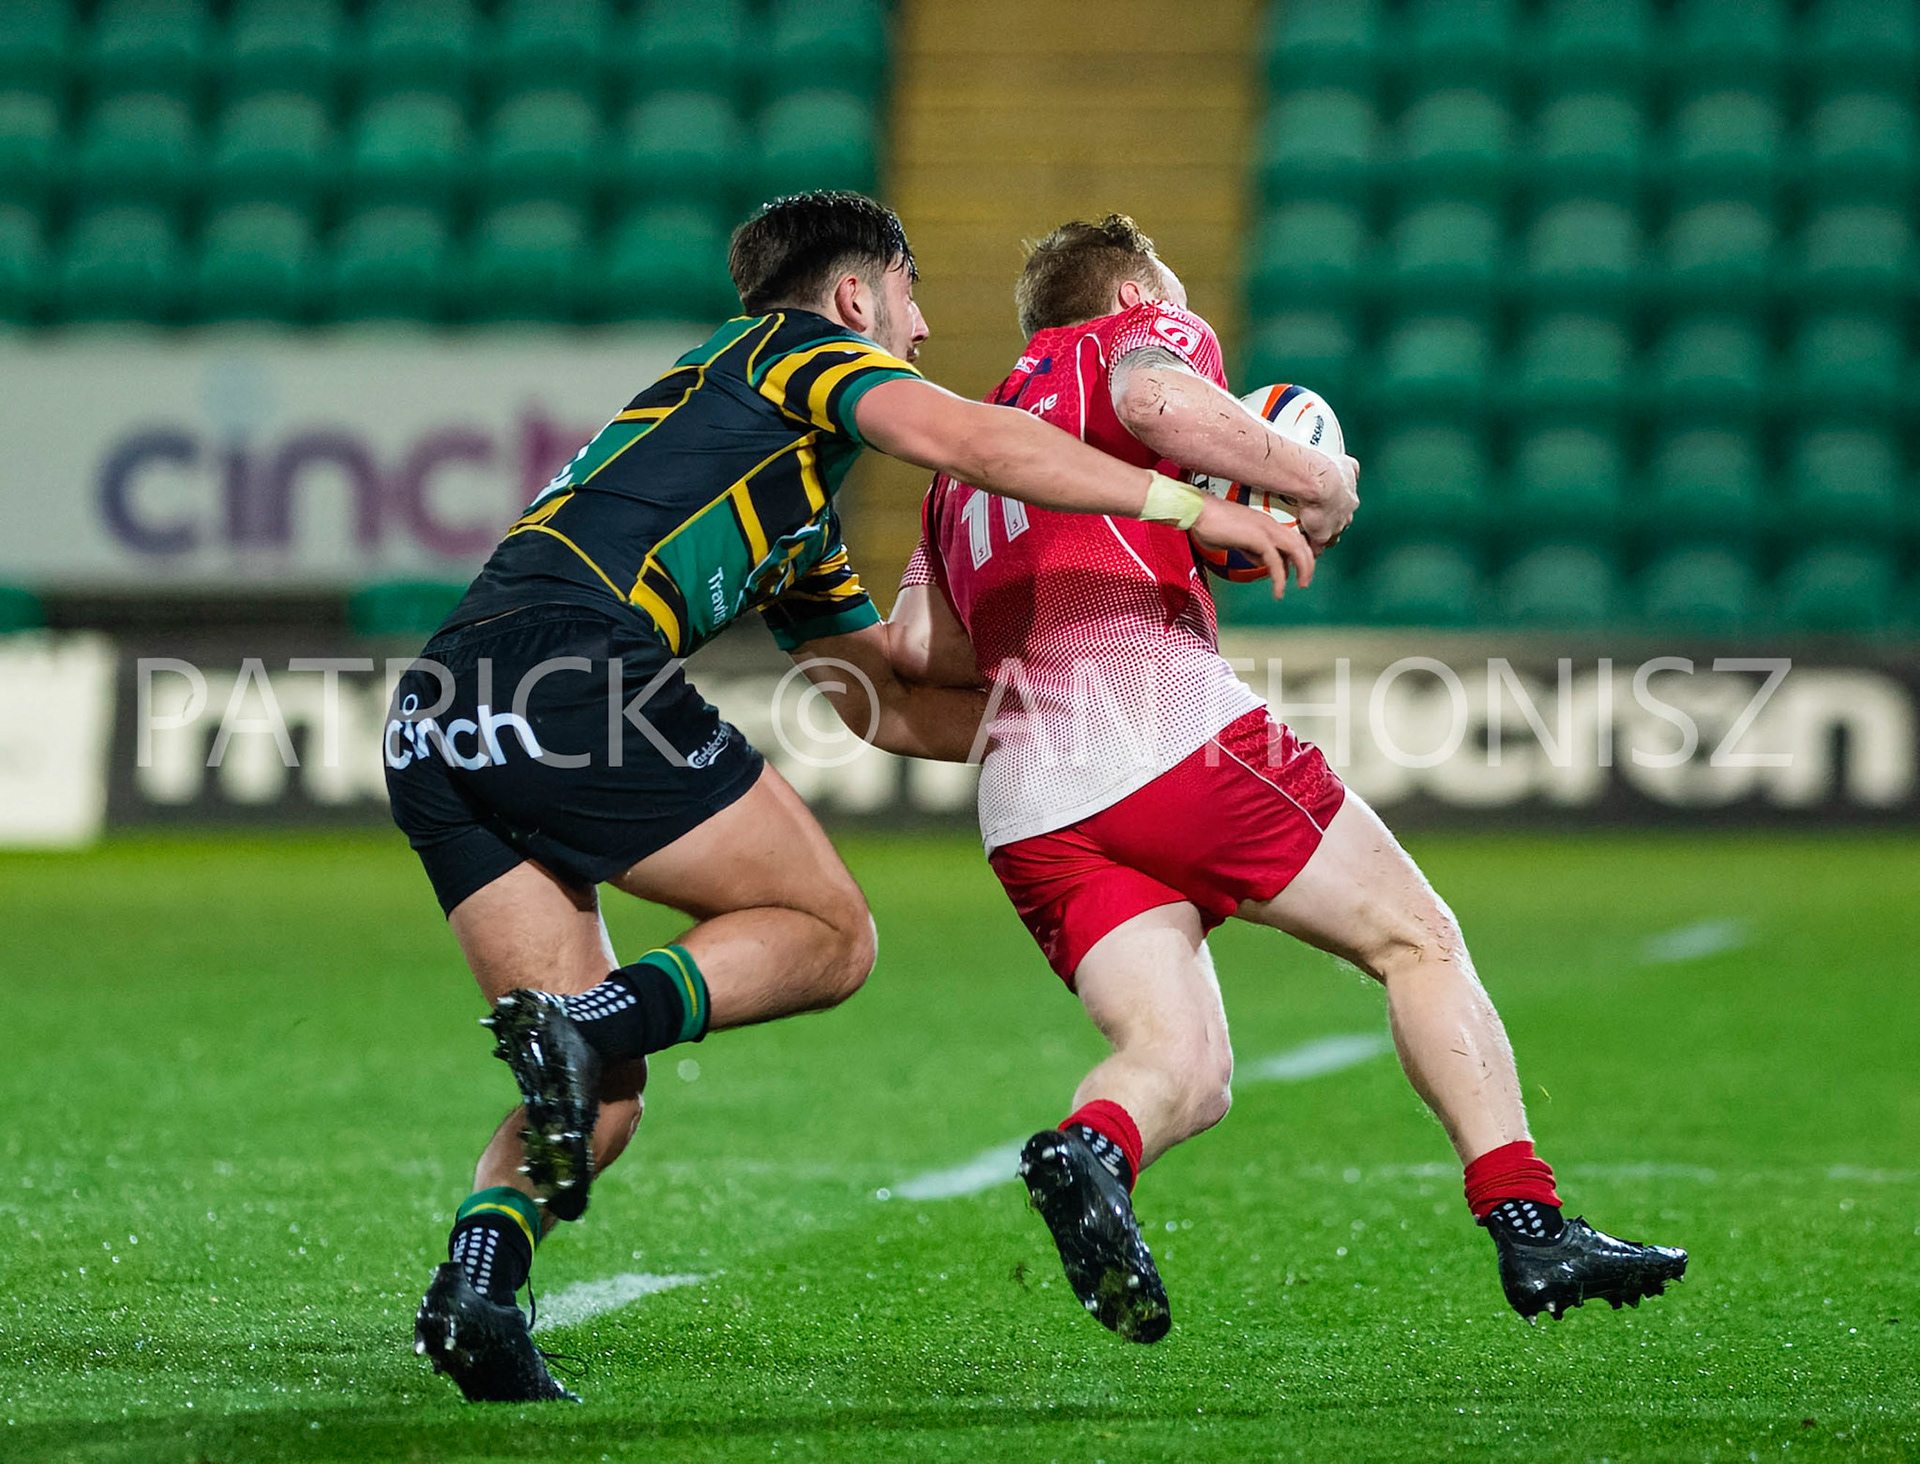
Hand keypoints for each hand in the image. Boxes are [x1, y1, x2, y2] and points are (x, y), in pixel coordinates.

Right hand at [1191, 496, 1315, 597]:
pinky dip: (1280, 578)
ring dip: (1302, 569)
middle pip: (1300, 543)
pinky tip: (1278, 591)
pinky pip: (1276, 562)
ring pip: (1296, 550)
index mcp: (1264, 522)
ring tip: (1300, 586)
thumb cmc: (1210, 524)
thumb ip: (1249, 549)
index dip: (1298, 556)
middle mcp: (1269, 524)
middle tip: (1304, 581)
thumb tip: (1259, 562)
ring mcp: (1265, 529)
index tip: (1295, 572)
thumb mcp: (1235, 540)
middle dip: (1307, 563)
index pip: (1291, 538)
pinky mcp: (1258, 538)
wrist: (1197, 512)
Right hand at [1280, 450, 1359, 551]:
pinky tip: (1300, 544)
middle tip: (1312, 519)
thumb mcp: (1345, 463)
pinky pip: (1316, 548)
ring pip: (1330, 538)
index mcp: (1350, 500)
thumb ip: (1349, 467)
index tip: (1325, 507)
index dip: (1335, 509)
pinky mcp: (1321, 538)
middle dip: (1328, 523)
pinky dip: (1309, 547)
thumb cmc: (1326, 470)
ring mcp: (1334, 528)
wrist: (1317, 482)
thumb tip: (1348, 464)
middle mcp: (1345, 516)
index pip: (1345, 510)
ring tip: (1306, 534)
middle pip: (1338, 525)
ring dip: (1319, 536)